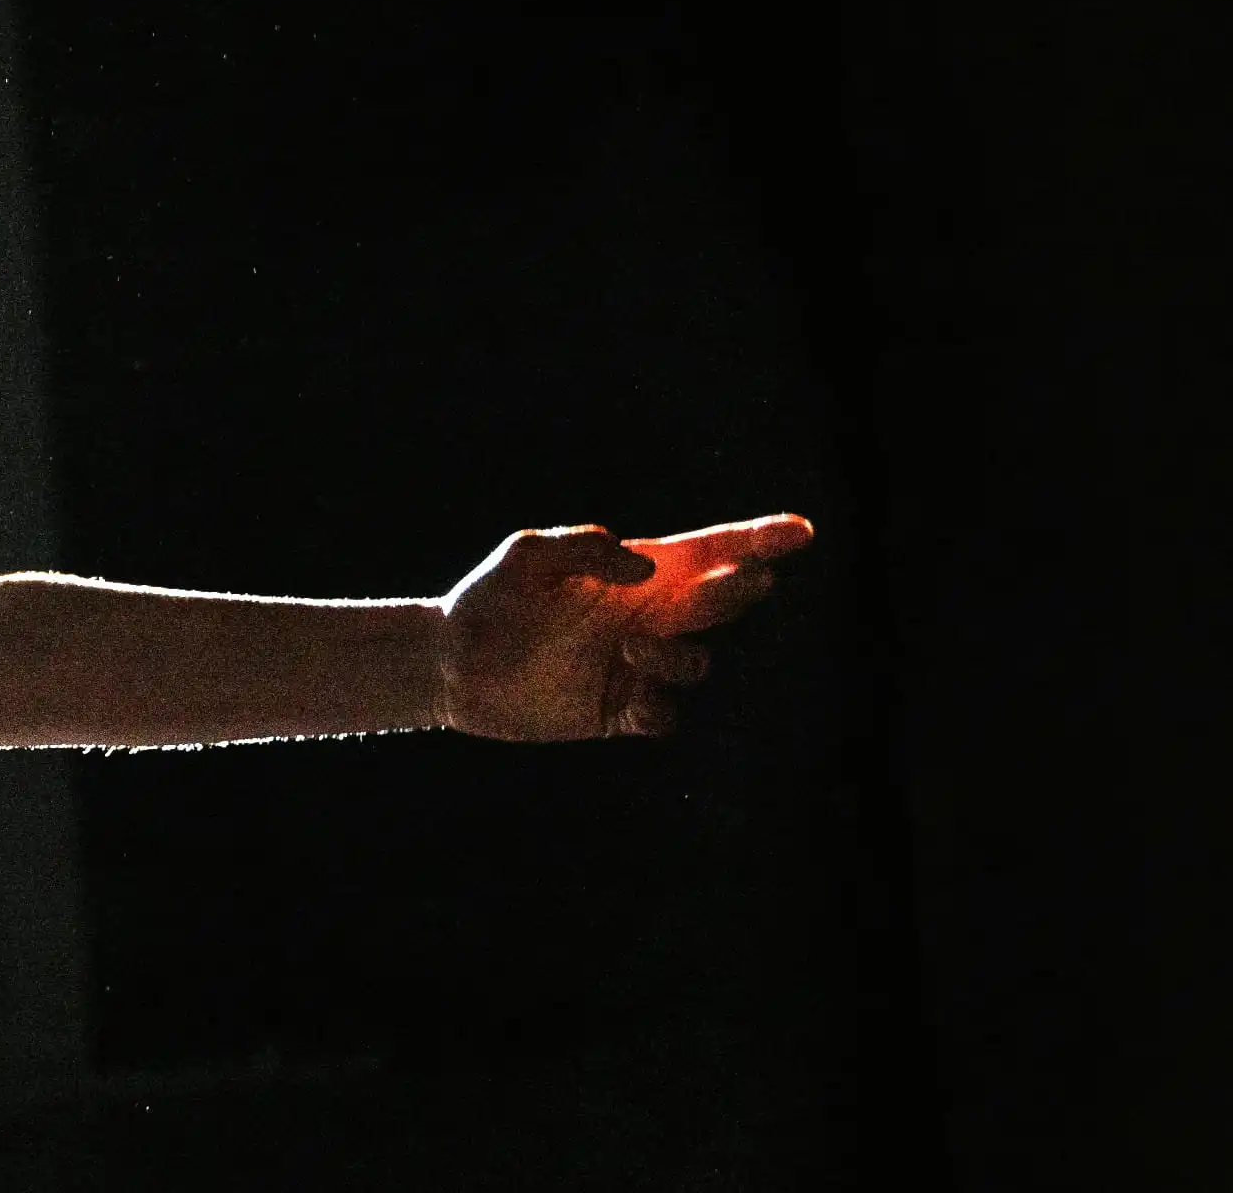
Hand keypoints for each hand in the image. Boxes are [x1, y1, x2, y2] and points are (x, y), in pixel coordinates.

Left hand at [437, 515, 814, 741]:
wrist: (448, 664)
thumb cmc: (487, 598)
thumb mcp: (527, 555)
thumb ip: (584, 546)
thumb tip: (647, 569)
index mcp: (634, 573)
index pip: (708, 554)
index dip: (757, 542)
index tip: (801, 532)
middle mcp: (645, 617)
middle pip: (718, 602)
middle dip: (738, 589)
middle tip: (742, 579)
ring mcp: (634, 665)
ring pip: (695, 664)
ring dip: (679, 656)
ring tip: (631, 648)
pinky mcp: (616, 711)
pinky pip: (663, 716)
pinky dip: (660, 708)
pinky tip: (633, 696)